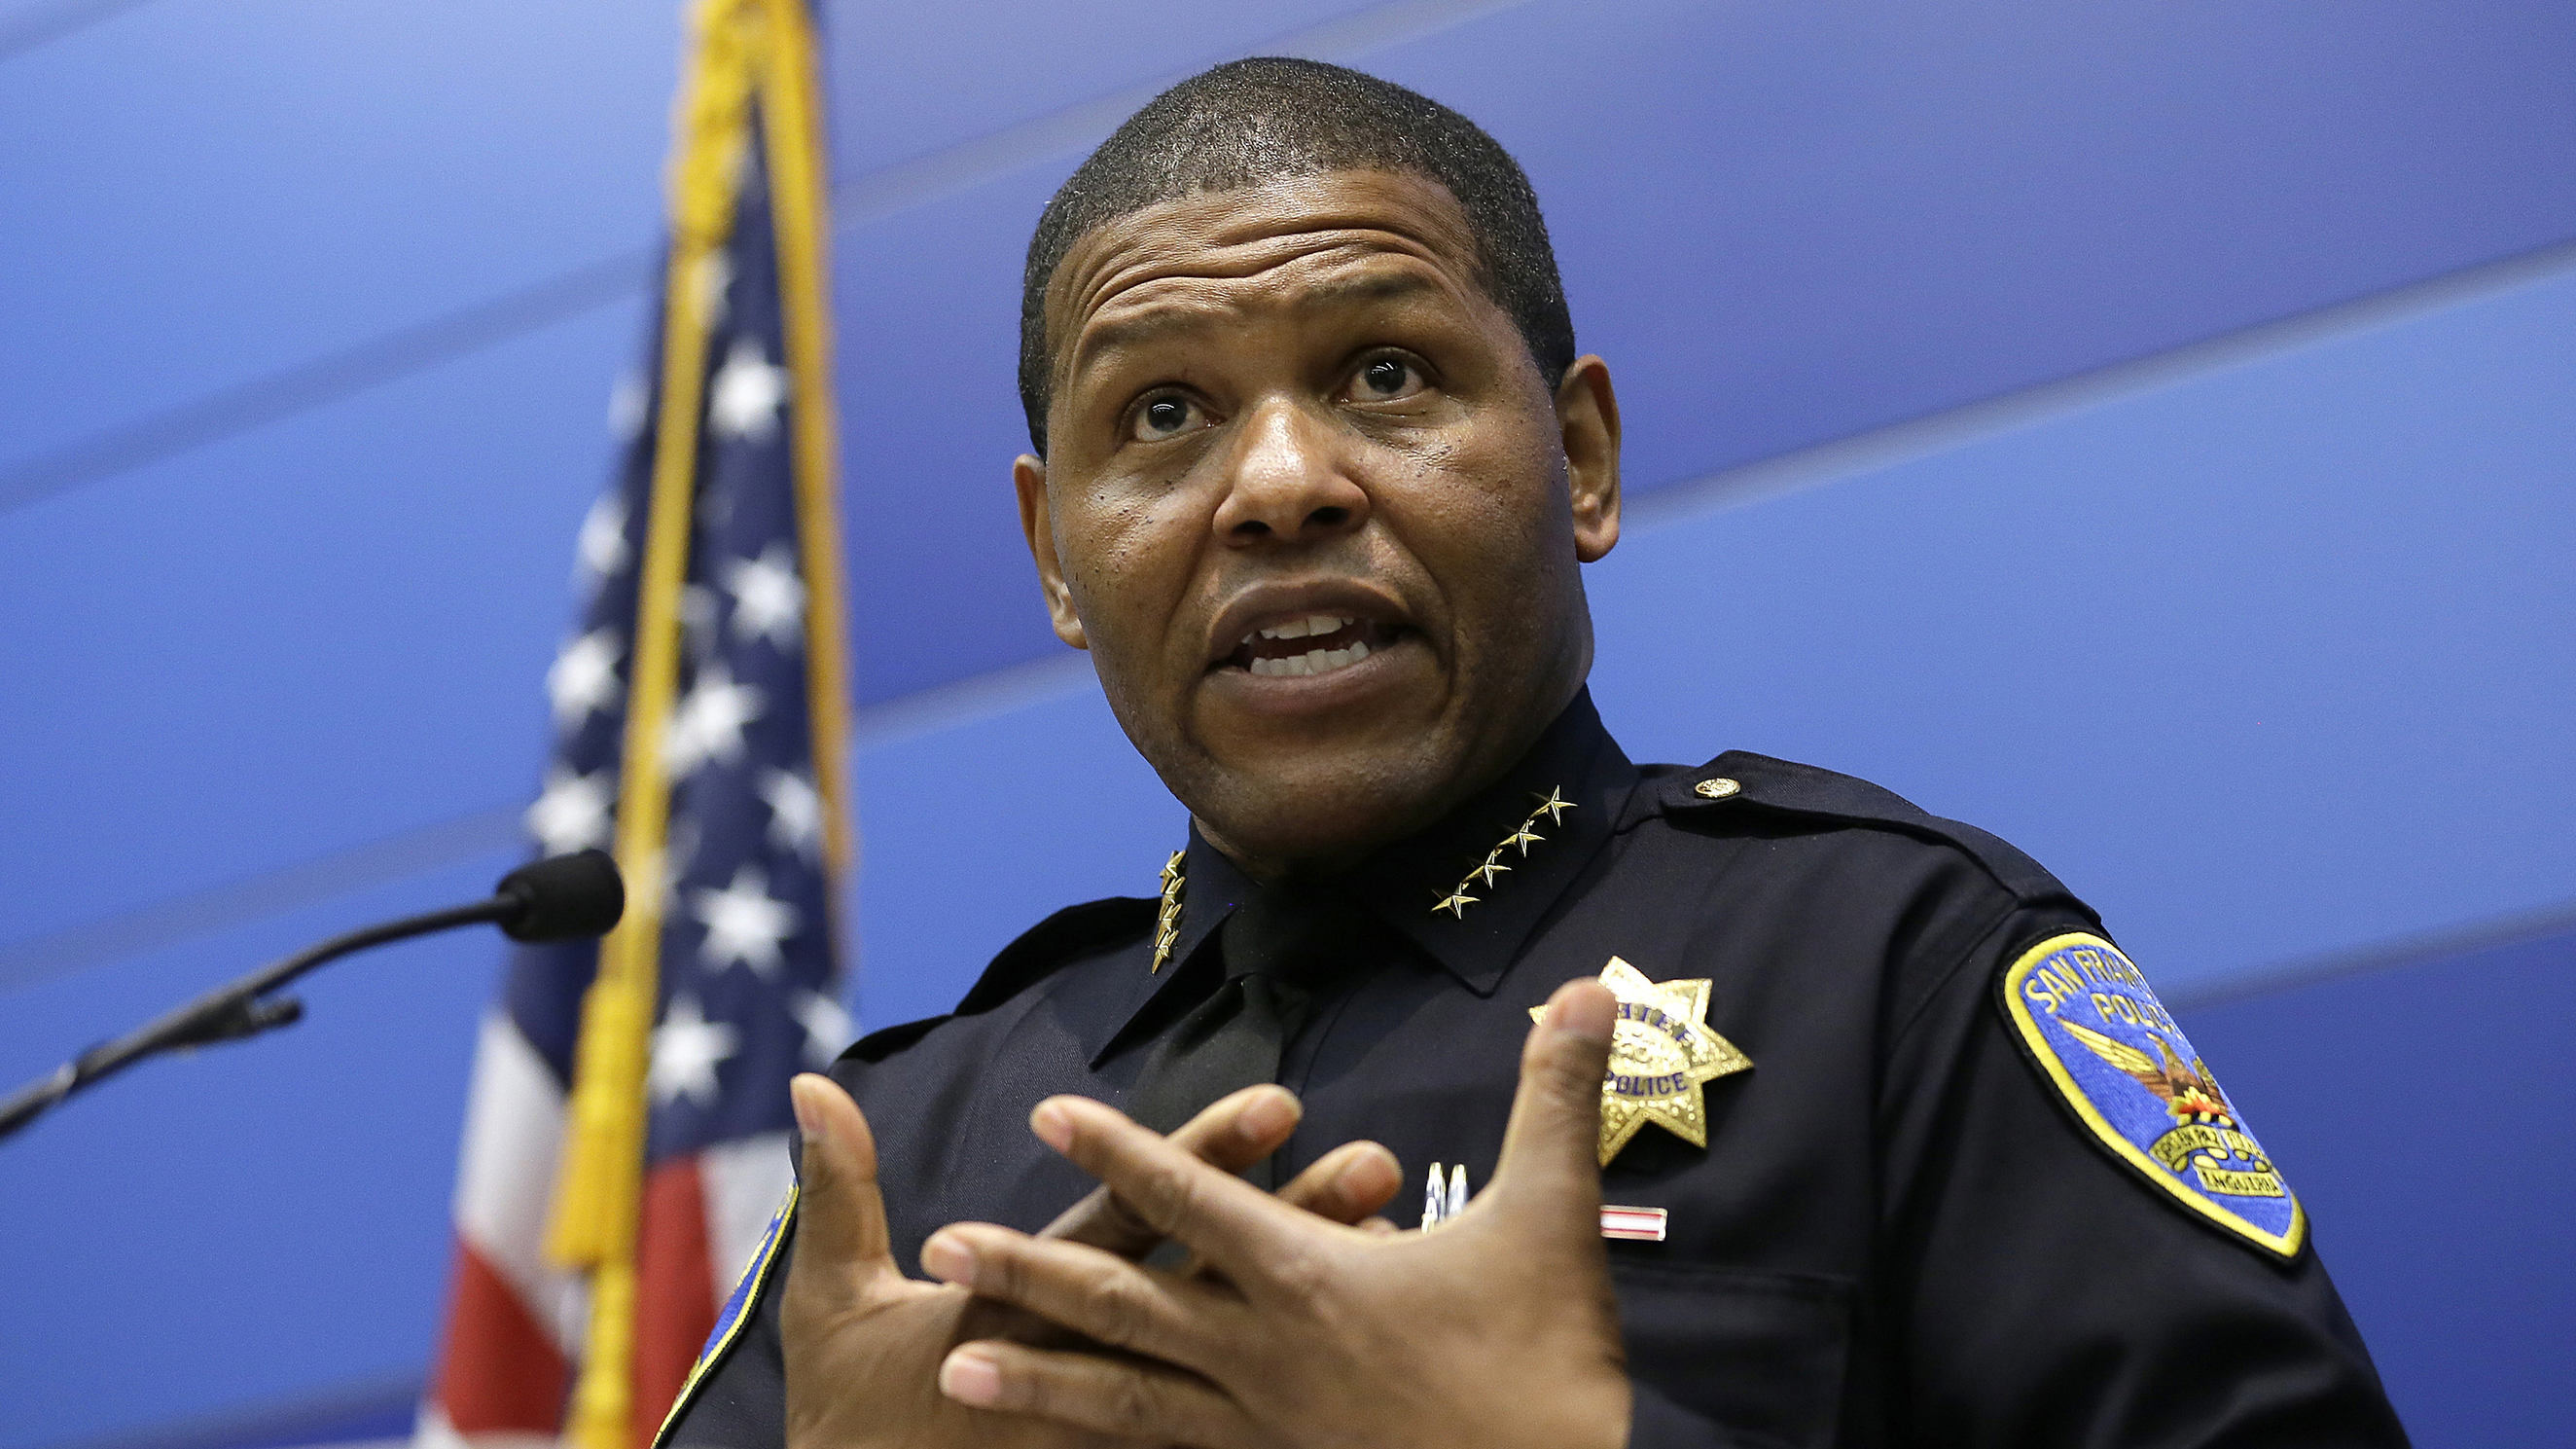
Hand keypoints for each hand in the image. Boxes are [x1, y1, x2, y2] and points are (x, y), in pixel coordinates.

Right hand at [781, 1073, 1402, 1448]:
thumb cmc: (848, 1421)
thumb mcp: (830, 1305)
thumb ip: (839, 1189)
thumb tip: (811, 1083)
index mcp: (1021, 1311)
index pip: (1129, 1220)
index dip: (1199, 1158)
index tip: (1279, 1102)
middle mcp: (1086, 1366)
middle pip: (1207, 1283)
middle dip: (1295, 1222)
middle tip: (1380, 1162)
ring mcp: (1120, 1432)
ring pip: (1242, 1359)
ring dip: (1319, 1302)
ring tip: (1402, 1249)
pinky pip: (1229, 1440)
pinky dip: (1300, 1409)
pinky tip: (1381, 1377)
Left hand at [917, 978, 1631, 1448]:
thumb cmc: (1555, 1364)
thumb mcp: (1556, 1219)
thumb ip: (1555, 1097)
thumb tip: (1592, 986)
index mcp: (1311, 1283)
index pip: (1194, 1203)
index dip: (1119, 1153)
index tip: (1046, 1115)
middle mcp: (1264, 1358)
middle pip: (1123, 1306)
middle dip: (1028, 1274)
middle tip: (938, 1253)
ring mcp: (1262, 1432)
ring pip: (1123, 1400)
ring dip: (1034, 1381)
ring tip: (952, 1370)